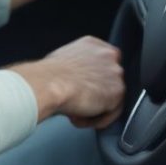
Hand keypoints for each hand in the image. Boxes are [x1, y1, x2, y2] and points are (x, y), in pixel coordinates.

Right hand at [10, 35, 124, 127]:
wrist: (48, 84)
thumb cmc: (48, 74)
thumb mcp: (62, 60)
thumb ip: (78, 65)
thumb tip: (74, 78)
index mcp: (93, 45)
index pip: (103, 63)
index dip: (94, 79)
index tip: (84, 89)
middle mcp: (108, 55)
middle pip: (109, 80)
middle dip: (94, 94)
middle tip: (78, 102)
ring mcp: (115, 73)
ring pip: (111, 97)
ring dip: (94, 108)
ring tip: (75, 112)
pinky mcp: (117, 92)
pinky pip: (111, 112)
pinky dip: (96, 119)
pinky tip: (79, 118)